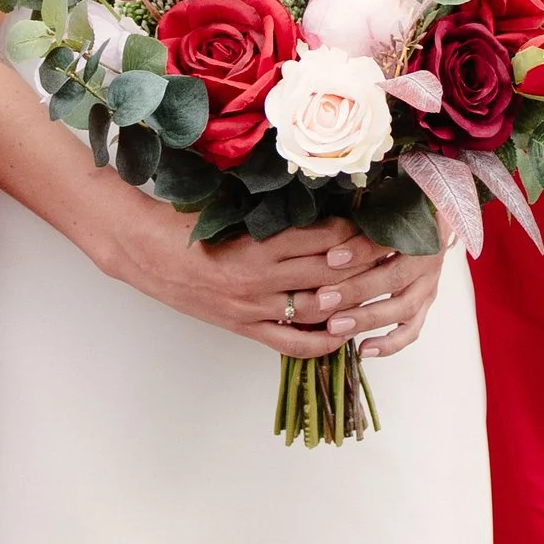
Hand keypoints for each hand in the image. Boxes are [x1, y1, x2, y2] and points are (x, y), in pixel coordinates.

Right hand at [91, 192, 445, 358]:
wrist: (142, 250)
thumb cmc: (186, 221)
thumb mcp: (232, 207)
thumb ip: (275, 210)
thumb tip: (324, 199)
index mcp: (258, 243)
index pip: (325, 237)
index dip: (359, 230)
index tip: (381, 218)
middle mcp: (260, 279)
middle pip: (331, 273)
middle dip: (369, 262)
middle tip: (400, 250)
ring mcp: (253, 308)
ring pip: (319, 309)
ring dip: (355, 300)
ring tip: (385, 287)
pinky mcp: (244, 328)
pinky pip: (293, 344)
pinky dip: (324, 342)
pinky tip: (347, 333)